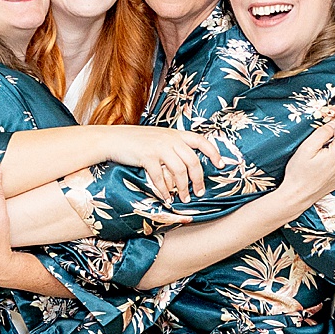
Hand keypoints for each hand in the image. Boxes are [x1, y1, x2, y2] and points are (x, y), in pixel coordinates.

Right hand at [107, 126, 227, 202]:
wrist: (113, 139)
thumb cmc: (136, 141)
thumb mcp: (158, 138)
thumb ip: (173, 145)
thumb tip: (186, 162)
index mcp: (175, 134)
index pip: (201, 141)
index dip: (214, 153)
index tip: (221, 165)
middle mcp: (170, 139)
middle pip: (193, 161)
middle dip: (198, 180)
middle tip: (200, 193)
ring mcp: (158, 147)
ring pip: (179, 171)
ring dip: (183, 188)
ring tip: (184, 199)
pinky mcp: (147, 157)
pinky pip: (160, 177)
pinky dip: (165, 190)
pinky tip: (166, 197)